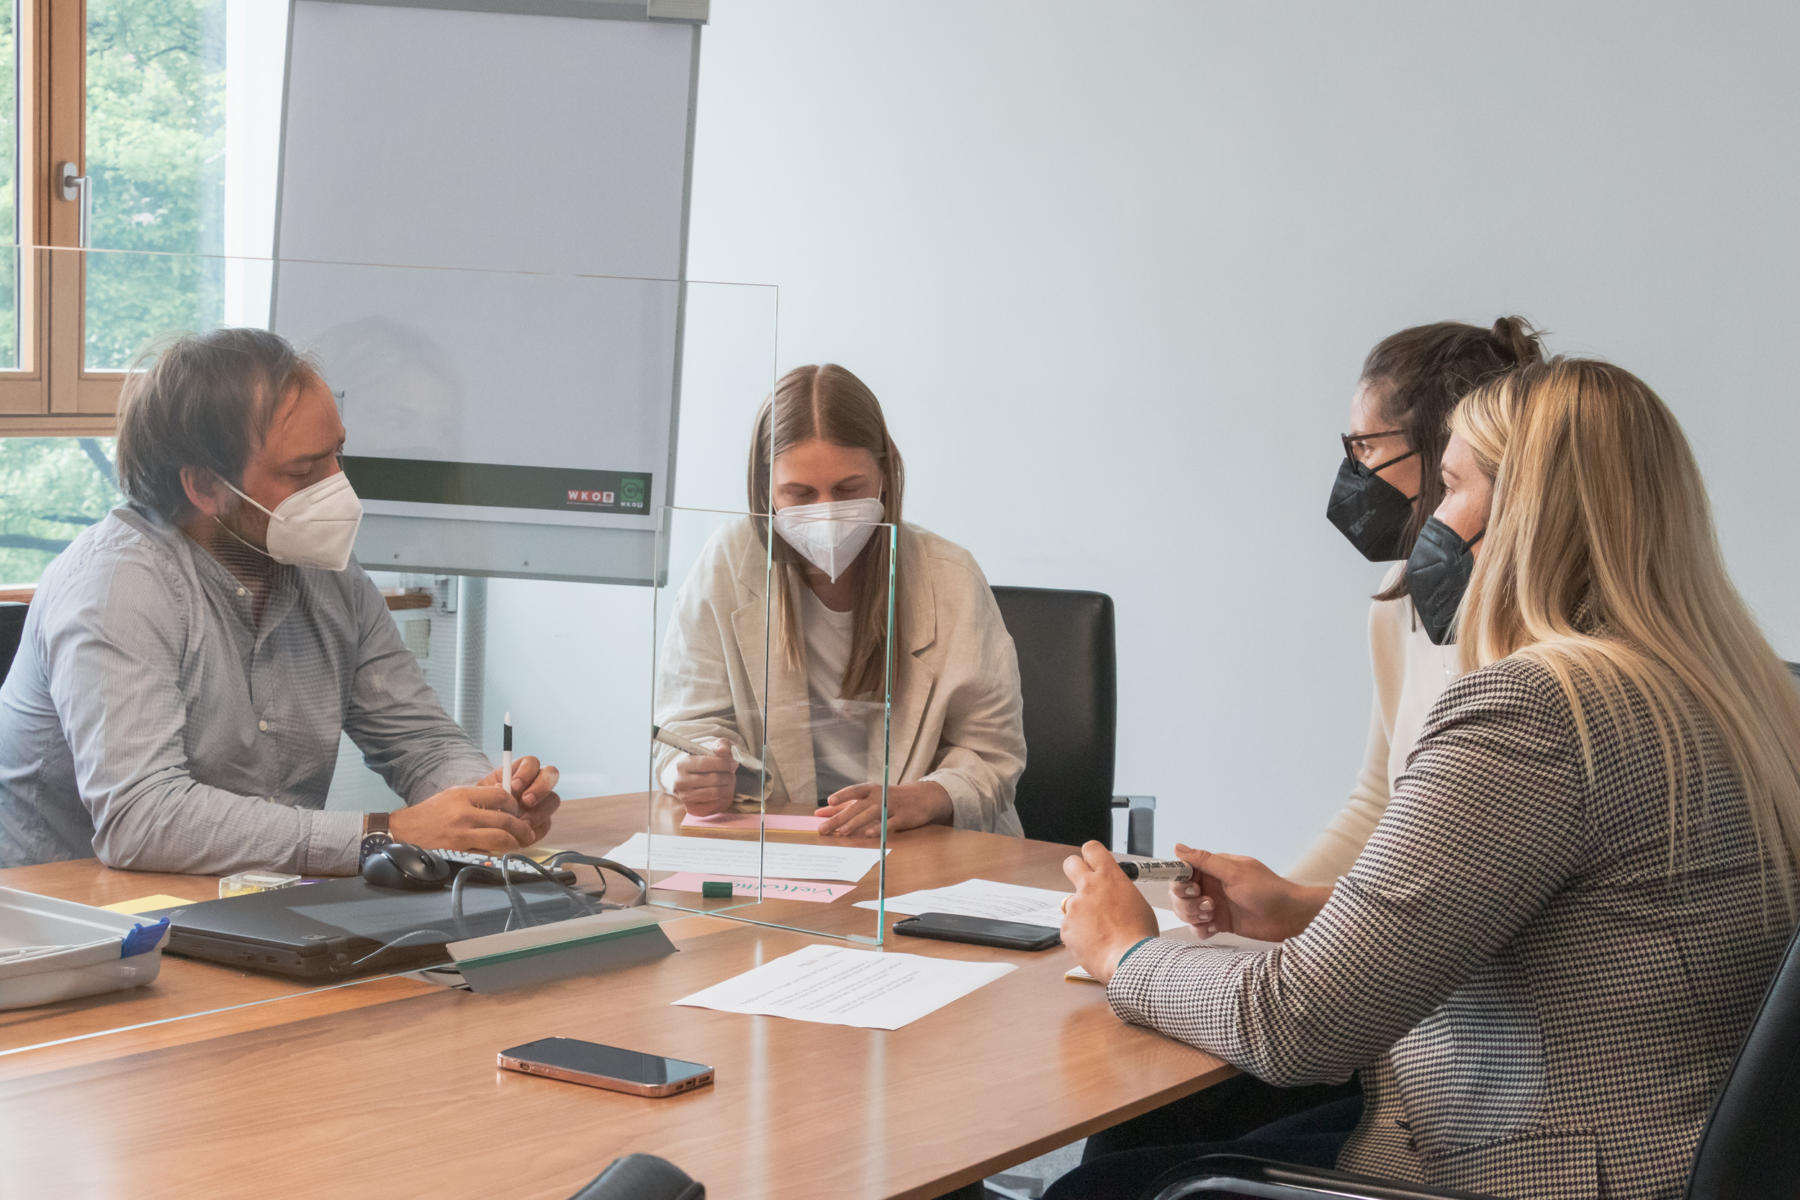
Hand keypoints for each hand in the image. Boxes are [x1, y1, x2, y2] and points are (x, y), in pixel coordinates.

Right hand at [390, 785, 537, 854]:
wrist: (401, 832)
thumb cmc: (428, 815)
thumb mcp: (451, 796)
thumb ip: (477, 797)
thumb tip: (503, 797)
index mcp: (463, 795)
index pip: (501, 796)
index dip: (514, 805)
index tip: (516, 811)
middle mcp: (464, 813)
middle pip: (505, 818)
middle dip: (521, 827)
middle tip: (526, 832)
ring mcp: (461, 834)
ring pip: (501, 838)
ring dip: (514, 842)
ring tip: (518, 843)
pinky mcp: (458, 852)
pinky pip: (486, 853)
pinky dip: (496, 854)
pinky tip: (499, 854)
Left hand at [478, 756, 561, 839]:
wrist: (482, 827)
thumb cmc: (482, 805)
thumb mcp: (483, 794)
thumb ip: (494, 789)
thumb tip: (500, 787)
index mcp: (521, 771)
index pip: (532, 762)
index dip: (526, 772)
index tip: (513, 785)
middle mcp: (536, 783)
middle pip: (551, 774)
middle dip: (541, 787)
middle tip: (526, 801)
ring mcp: (542, 802)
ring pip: (553, 800)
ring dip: (539, 811)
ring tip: (521, 823)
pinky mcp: (543, 822)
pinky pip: (546, 824)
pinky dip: (534, 829)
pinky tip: (520, 834)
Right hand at [669, 741, 738, 815]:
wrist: (693, 781)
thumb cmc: (705, 764)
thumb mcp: (712, 750)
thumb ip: (721, 746)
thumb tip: (722, 750)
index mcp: (682, 765)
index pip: (706, 763)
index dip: (724, 763)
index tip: (733, 763)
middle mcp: (680, 782)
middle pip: (714, 779)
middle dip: (728, 776)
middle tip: (731, 774)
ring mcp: (685, 797)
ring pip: (716, 793)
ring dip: (728, 787)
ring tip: (728, 782)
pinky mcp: (693, 809)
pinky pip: (716, 805)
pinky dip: (724, 798)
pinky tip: (723, 792)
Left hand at [818, 781, 951, 836]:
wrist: (921, 798)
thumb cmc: (888, 798)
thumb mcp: (868, 798)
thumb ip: (844, 805)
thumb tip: (820, 812)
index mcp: (871, 789)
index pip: (854, 790)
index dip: (842, 795)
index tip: (830, 801)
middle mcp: (879, 796)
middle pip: (857, 806)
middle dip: (840, 818)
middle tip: (824, 828)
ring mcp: (891, 806)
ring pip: (871, 814)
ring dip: (855, 823)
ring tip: (842, 832)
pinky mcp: (902, 817)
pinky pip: (888, 823)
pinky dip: (878, 829)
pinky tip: (868, 834)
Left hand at [1060, 841, 1159, 984]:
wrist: (1130, 960)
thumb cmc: (1140, 935)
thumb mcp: (1137, 903)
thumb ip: (1119, 892)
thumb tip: (1113, 896)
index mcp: (1109, 876)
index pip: (1092, 849)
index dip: (1092, 856)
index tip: (1093, 863)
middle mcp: (1088, 886)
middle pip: (1071, 864)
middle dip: (1075, 870)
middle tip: (1084, 884)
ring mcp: (1075, 906)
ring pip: (1072, 903)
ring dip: (1082, 912)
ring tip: (1101, 931)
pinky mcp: (1066, 926)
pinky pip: (1070, 926)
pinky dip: (1079, 933)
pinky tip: (1095, 943)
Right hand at [1170, 843, 1331, 942]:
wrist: (1290, 917)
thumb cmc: (1268, 890)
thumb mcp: (1235, 872)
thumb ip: (1205, 861)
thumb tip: (1178, 847)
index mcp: (1213, 868)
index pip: (1182, 871)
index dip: (1180, 881)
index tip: (1191, 889)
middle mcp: (1211, 885)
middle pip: (1179, 894)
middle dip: (1187, 902)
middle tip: (1208, 905)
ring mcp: (1214, 905)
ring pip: (1186, 911)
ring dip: (1193, 916)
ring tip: (1212, 917)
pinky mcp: (1220, 923)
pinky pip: (1198, 928)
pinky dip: (1202, 930)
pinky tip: (1215, 928)